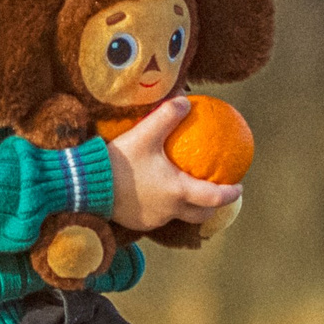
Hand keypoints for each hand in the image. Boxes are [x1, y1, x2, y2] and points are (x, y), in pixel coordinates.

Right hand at [107, 96, 242, 232]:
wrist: (85, 186)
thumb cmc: (118, 161)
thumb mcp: (145, 134)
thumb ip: (167, 116)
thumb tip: (185, 100)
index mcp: (177, 191)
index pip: (214, 197)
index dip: (230, 194)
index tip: (238, 187)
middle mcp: (169, 210)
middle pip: (200, 215)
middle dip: (212, 207)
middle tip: (216, 195)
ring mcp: (153, 219)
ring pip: (177, 217)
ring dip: (186, 208)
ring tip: (185, 193)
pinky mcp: (137, 222)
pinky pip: (157, 216)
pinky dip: (164, 207)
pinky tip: (156, 193)